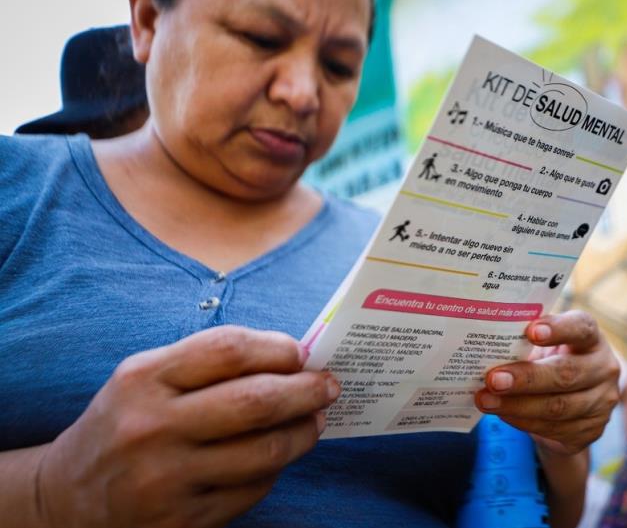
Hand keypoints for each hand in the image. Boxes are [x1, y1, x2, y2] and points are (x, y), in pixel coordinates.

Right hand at [35, 326, 339, 527]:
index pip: (229, 350)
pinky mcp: (182, 521)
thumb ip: (208, 363)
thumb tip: (292, 357)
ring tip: (314, 421)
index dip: (278, 348)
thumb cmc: (124, 424)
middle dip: (306, 391)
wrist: (66, 499)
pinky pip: (252, 491)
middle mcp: (151, 429)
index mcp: (143, 380)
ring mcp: (166, 480)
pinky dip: (274, 470)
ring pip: (265, 451)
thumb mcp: (146, 379)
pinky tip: (276, 457)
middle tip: (329, 386)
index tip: (302, 353)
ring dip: (304, 433)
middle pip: (256, 402)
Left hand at [475, 310, 619, 455]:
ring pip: (559, 407)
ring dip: (518, 406)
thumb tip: (487, 348)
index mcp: (592, 338)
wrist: (572, 401)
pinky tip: (503, 414)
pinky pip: (554, 429)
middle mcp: (604, 368)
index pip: (581, 328)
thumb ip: (524, 343)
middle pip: (567, 374)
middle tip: (493, 379)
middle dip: (526, 378)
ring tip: (486, 401)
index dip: (558, 329)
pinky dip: (523, 422)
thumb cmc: (551, 361)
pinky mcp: (592, 431)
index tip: (530, 331)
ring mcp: (602, 402)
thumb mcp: (544, 346)